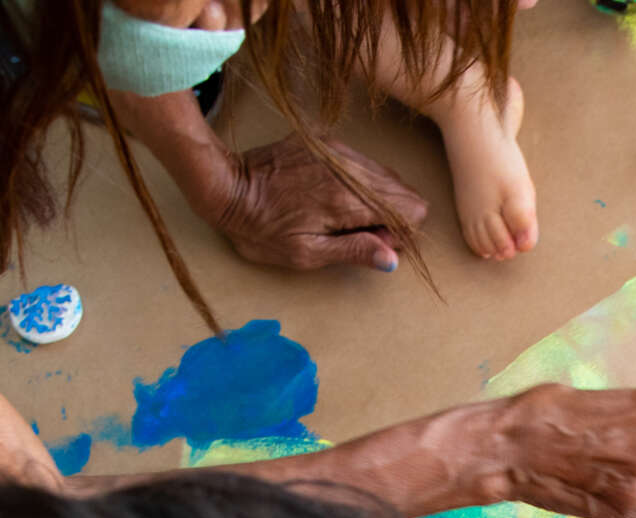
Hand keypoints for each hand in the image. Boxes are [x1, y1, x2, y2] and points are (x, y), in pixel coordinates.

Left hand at [206, 135, 431, 271]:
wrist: (225, 185)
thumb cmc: (260, 228)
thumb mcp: (305, 254)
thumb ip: (353, 251)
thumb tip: (392, 257)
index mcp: (347, 200)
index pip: (409, 208)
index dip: (401, 232)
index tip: (377, 244)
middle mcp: (348, 169)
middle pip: (401, 190)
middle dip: (391, 216)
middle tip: (359, 234)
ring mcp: (336, 150)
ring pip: (382, 174)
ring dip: (374, 199)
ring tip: (343, 217)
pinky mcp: (324, 141)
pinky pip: (359, 162)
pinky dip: (356, 182)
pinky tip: (331, 196)